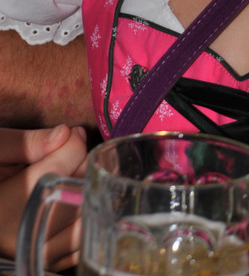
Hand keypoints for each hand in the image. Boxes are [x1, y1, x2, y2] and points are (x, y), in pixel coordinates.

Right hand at [0, 125, 87, 268]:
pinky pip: (79, 243)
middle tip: (70, 150)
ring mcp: (36, 253)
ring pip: (86, 218)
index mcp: (13, 202)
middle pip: (80, 187)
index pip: (68, 160)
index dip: (74, 140)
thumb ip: (27, 142)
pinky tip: (71, 200)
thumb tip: (66, 134)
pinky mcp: (43, 262)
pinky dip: (83, 219)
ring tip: (72, 173)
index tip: (70, 134)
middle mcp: (27, 234)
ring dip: (87, 190)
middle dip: (82, 162)